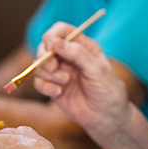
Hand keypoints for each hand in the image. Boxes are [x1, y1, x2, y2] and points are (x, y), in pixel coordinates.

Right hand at [33, 22, 131, 137]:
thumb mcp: (97, 69)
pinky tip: (58, 93)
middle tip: (54, 67)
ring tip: (65, 82)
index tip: (51, 46)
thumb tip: (54, 41)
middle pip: (45, 46)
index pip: (61, 31)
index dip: (52, 35)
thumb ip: (77, 53)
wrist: (107, 117)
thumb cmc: (108, 90)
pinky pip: (38, 82)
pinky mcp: (53, 88)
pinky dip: (45, 86)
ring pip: (39, 65)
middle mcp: (68, 57)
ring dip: (48, 73)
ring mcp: (60, 72)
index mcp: (82, 46)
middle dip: (45, 56)